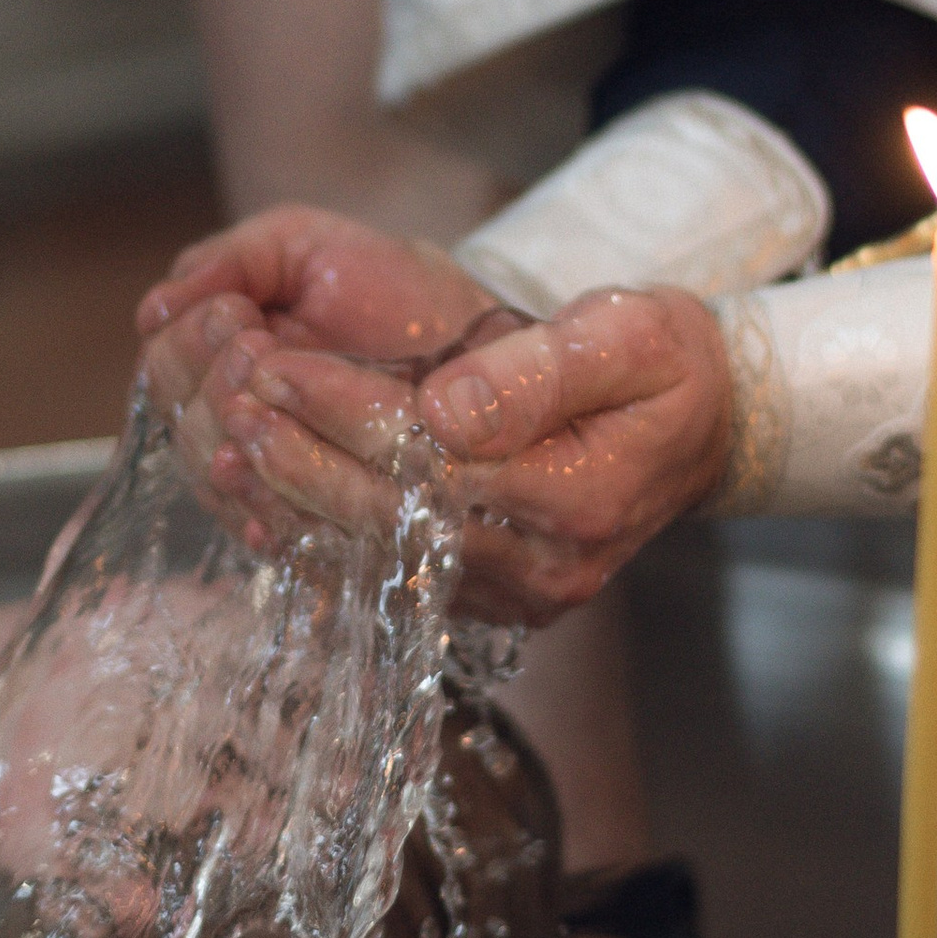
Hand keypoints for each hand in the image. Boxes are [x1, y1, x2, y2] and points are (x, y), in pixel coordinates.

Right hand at [136, 207, 515, 551]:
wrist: (492, 349)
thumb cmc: (399, 291)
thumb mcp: (310, 248)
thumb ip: (233, 259)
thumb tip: (151, 309)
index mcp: (219, 360)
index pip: (164, 367)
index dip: (190, 345)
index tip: (240, 315)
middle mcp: (234, 427)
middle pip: (183, 429)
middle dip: (213, 390)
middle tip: (260, 352)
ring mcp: (273, 479)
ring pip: (218, 482)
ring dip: (234, 449)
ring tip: (268, 409)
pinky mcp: (316, 526)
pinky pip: (271, 534)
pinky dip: (265, 519)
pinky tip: (270, 511)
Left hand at [215, 284, 731, 618]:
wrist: (703, 429)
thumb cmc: (665, 368)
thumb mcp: (628, 336)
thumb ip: (537, 371)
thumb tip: (444, 410)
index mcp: (581, 499)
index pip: (433, 462)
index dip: (347, 415)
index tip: (280, 367)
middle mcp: (545, 568)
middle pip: (393, 522)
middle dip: (304, 460)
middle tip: (236, 402)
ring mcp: (517, 597)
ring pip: (380, 561)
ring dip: (297, 505)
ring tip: (233, 445)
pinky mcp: (491, 602)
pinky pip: (390, 579)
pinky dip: (323, 537)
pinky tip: (269, 497)